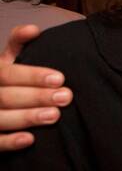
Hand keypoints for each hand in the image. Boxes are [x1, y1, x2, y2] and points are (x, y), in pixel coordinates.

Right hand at [0, 25, 69, 151]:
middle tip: (65, 97)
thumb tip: (33, 29)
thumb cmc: (5, 81)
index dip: (31, 75)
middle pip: (5, 96)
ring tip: (54, 116)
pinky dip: (9, 142)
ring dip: (27, 117)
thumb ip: (18, 43)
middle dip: (36, 97)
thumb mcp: (6, 60)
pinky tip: (30, 140)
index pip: (6, 73)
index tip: (59, 78)